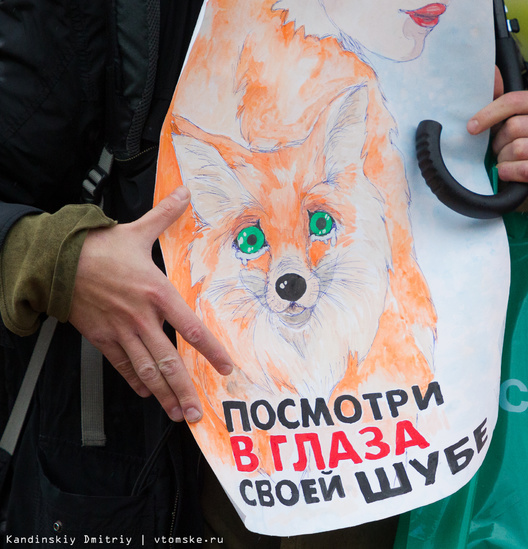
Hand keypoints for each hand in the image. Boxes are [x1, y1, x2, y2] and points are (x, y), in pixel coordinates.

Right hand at [69, 186, 233, 422]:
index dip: (211, 351)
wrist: (55, 260)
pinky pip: (121, 365)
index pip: (191, 328)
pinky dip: (136, 381)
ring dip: (164, 394)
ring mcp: (120, 331)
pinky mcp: (101, 337)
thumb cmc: (99, 247)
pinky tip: (148, 393)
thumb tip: (184, 192)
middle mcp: (141, 317)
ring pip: (146, 370)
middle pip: (168, 361)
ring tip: (178, 413)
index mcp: (157, 293)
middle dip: (185, 390)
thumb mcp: (137, 230)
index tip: (225, 368)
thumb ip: (166, 214)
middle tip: (198, 412)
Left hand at [467, 67, 527, 211]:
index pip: (514, 101)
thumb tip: (492, 71)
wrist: (526, 186)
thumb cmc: (515, 150)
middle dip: (498, 143)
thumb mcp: (506, 123)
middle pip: (514, 127)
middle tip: (498, 151)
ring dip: (503, 159)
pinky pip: (527, 169)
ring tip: (505, 162)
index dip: (488, 114)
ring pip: (519, 149)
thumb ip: (499, 99)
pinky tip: (507, 173)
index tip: (471, 128)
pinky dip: (510, 172)